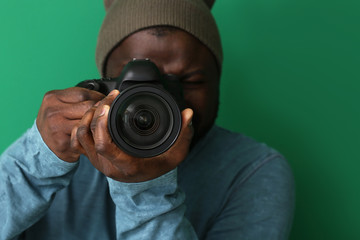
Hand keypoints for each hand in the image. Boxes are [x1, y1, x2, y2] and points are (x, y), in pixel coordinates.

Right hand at [36, 87, 104, 161]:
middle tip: (106, 113)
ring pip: (88, 123)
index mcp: (53, 98)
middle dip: (100, 110)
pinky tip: (94, 135)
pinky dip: (92, 136)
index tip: (105, 101)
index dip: (98, 97)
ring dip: (97, 123)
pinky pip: (84, 138)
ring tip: (101, 124)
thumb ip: (79, 97)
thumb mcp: (62, 102)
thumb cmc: (56, 119)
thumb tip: (106, 95)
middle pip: (87, 108)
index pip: (84, 94)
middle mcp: (53, 112)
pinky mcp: (62, 143)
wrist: (40, 141)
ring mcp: (56, 128)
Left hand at [71, 90, 193, 182]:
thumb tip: (188, 113)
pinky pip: (78, 140)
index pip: (103, 145)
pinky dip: (81, 124)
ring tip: (101, 103)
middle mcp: (108, 165)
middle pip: (88, 136)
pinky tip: (93, 114)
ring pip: (80, 136)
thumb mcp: (176, 153)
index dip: (101, 124)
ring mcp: (98, 162)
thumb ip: (184, 134)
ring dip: (87, 116)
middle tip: (109, 97)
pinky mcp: (93, 157)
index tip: (109, 104)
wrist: (146, 179)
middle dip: (95, 112)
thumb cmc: (159, 165)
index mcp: (126, 165)